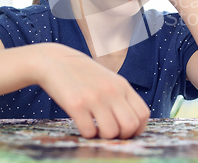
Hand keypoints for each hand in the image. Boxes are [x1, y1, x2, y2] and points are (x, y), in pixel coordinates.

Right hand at [33, 44, 149, 138]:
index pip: (143, 114)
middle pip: (130, 126)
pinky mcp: (76, 104)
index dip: (137, 129)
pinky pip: (89, 131)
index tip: (126, 132)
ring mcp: (94, 97)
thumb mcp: (109, 80)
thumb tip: (132, 125)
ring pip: (111, 132)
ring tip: (95, 128)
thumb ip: (121, 97)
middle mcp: (112, 91)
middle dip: (122, 136)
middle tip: (110, 132)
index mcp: (122, 85)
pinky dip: (87, 133)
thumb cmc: (83, 74)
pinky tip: (83, 124)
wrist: (55, 61)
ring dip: (103, 137)